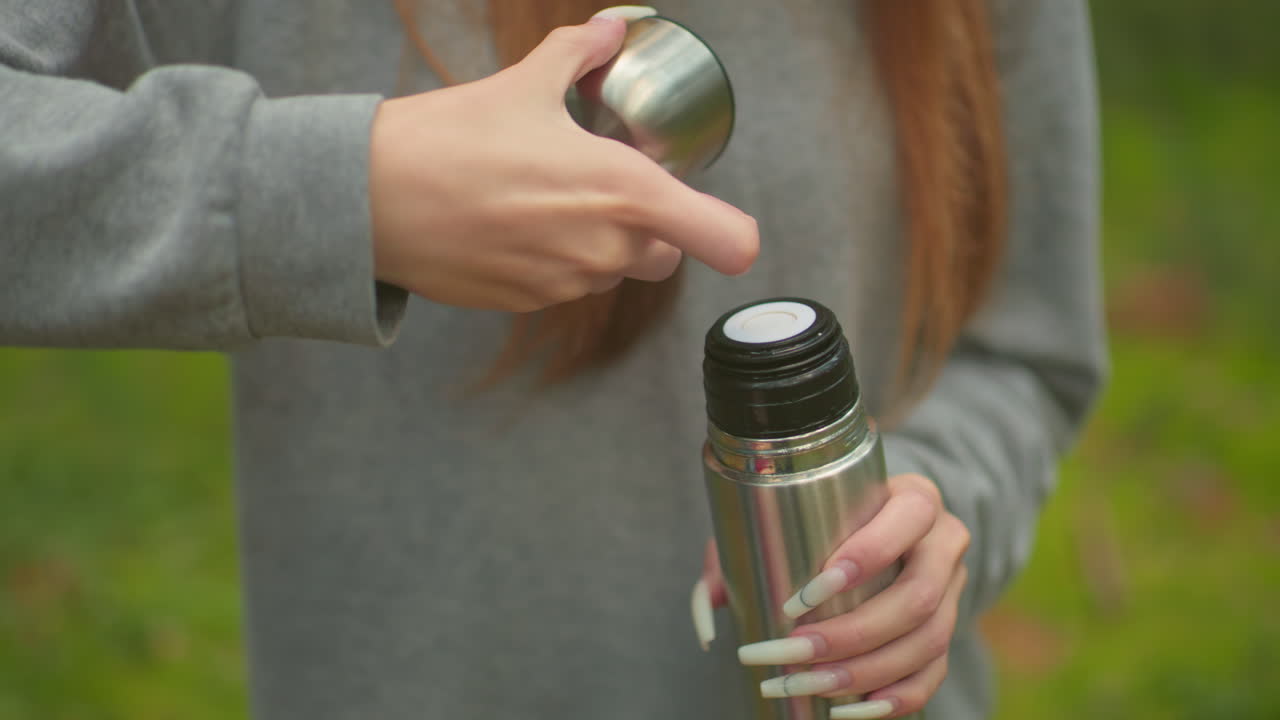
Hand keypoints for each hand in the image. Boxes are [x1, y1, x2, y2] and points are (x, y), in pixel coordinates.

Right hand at [368, 15, 758, 311]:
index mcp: (625, 193)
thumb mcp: (524, 83)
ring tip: (546, 199)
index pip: (724, 239)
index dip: (732, 233)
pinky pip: (564, 285)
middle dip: (649, 226)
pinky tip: (511, 225)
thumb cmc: (452, 139)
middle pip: (665, 254)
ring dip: (598, 244)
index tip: (718, 219)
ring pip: (612, 272)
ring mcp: (567, 284)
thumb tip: (612, 28)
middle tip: (605, 187)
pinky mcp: (527, 303)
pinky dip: (552, 261)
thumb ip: (581, 54)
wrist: (373, 199)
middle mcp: (606, 250)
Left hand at [692, 474, 969, 719]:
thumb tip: (709, 603)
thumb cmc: (822, 515)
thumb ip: (743, 547)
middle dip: (851, 634)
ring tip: (805, 685)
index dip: (862, 559)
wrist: (881, 527)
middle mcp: (945, 543)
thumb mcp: (785, 512)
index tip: (801, 595)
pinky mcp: (947, 632)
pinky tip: (847, 709)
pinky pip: (933, 675)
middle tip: (791, 651)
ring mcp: (954, 591)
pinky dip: (892, 699)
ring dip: (863, 673)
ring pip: (928, 642)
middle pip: (918, 597)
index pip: (905, 521)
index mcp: (915, 499)